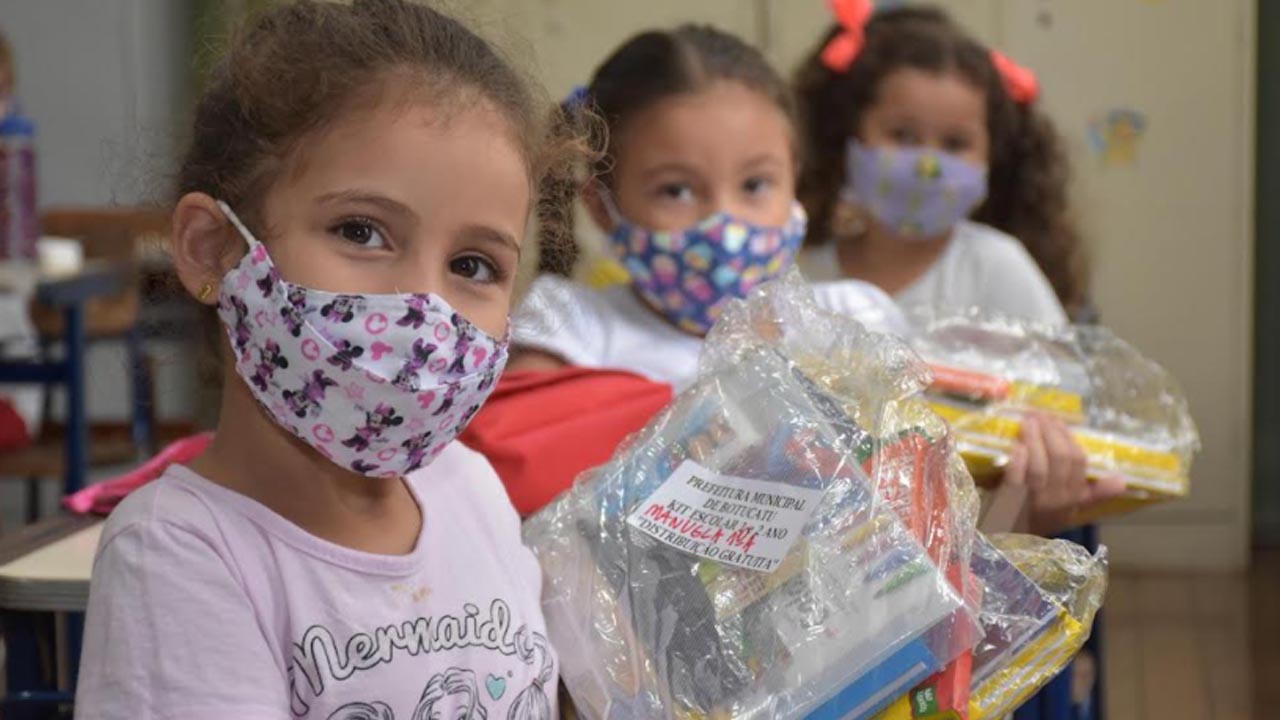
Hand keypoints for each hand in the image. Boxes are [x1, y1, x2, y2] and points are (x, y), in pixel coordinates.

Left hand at [1004, 413, 1125, 534]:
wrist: (1010, 546)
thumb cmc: (1040, 520)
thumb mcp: (1070, 508)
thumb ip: (1095, 494)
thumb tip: (1123, 480)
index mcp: (1074, 498)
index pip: (1079, 462)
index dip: (1068, 438)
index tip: (1058, 421)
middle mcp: (1058, 501)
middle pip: (1061, 460)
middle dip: (1051, 432)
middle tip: (1040, 414)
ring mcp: (1034, 502)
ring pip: (1040, 467)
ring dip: (1034, 439)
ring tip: (1027, 421)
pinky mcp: (1010, 503)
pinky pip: (1017, 480)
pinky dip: (1018, 461)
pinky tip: (1016, 446)